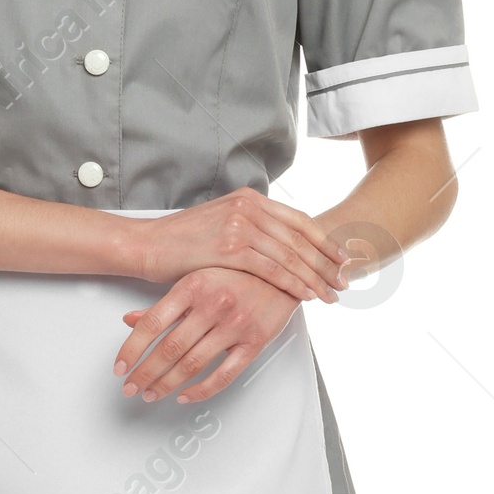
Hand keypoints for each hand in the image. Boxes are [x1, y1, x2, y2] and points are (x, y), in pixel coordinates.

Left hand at [115, 268, 298, 404]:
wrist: (287, 271)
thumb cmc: (240, 273)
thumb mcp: (197, 278)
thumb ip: (165, 303)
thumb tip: (130, 320)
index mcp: (194, 285)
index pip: (152, 323)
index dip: (131, 349)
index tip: (120, 367)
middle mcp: (214, 304)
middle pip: (169, 348)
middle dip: (145, 374)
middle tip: (131, 388)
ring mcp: (235, 324)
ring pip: (192, 364)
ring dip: (167, 384)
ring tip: (152, 393)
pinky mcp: (255, 341)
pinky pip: (224, 375)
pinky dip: (201, 390)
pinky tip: (186, 395)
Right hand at [128, 189, 347, 306]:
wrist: (147, 244)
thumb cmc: (181, 241)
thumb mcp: (221, 223)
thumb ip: (250, 226)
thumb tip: (277, 243)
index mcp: (250, 199)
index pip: (298, 220)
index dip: (324, 241)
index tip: (343, 258)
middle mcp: (248, 207)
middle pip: (300, 238)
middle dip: (326, 263)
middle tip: (345, 280)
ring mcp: (239, 226)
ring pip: (290, 255)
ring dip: (315, 277)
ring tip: (331, 293)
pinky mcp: (230, 248)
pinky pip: (272, 268)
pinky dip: (293, 283)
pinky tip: (306, 295)